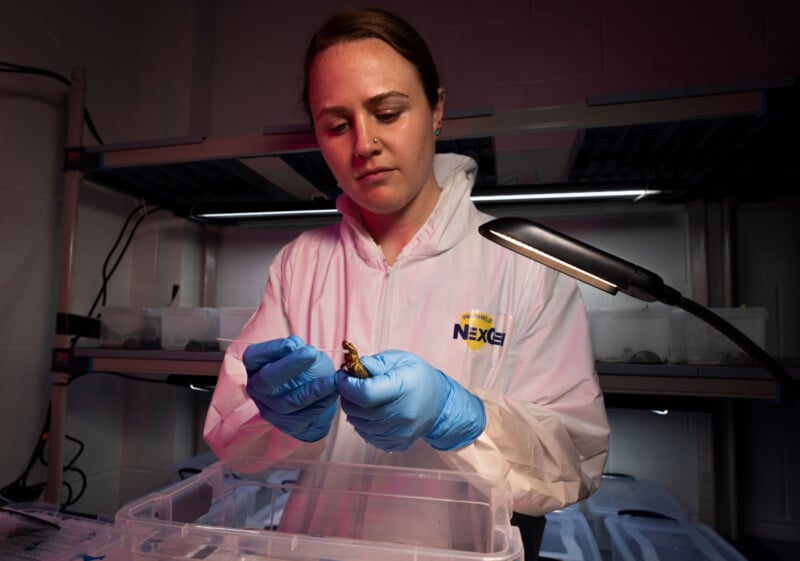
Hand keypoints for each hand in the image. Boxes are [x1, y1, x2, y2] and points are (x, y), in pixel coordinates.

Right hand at [244, 335, 337, 441]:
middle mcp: (257, 388)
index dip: (271, 349)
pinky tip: (332, 393)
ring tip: (332, 379)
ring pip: (287, 402)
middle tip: (312, 354)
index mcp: (256, 366)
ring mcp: (268, 409)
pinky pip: (302, 417)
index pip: (253, 356)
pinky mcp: (284, 425)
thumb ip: (297, 348)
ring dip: (313, 390)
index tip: (291, 344)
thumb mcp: (304, 353)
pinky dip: (320, 404)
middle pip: (266, 380)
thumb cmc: (309, 370)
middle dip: (291, 365)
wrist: (319, 399)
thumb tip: (293, 346)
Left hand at [335, 350, 484, 451]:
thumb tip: (354, 365)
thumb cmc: (419, 377)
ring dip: (354, 411)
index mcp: (403, 388)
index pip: (364, 393)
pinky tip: (372, 413)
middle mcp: (402, 414)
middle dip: (347, 396)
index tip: (343, 376)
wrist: (441, 404)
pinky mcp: (396, 444)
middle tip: (352, 386)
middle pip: (358, 410)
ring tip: (364, 399)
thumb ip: (376, 363)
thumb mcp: (401, 360)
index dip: (346, 385)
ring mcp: (399, 433)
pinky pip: (366, 436)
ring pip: (358, 425)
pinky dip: (363, 424)